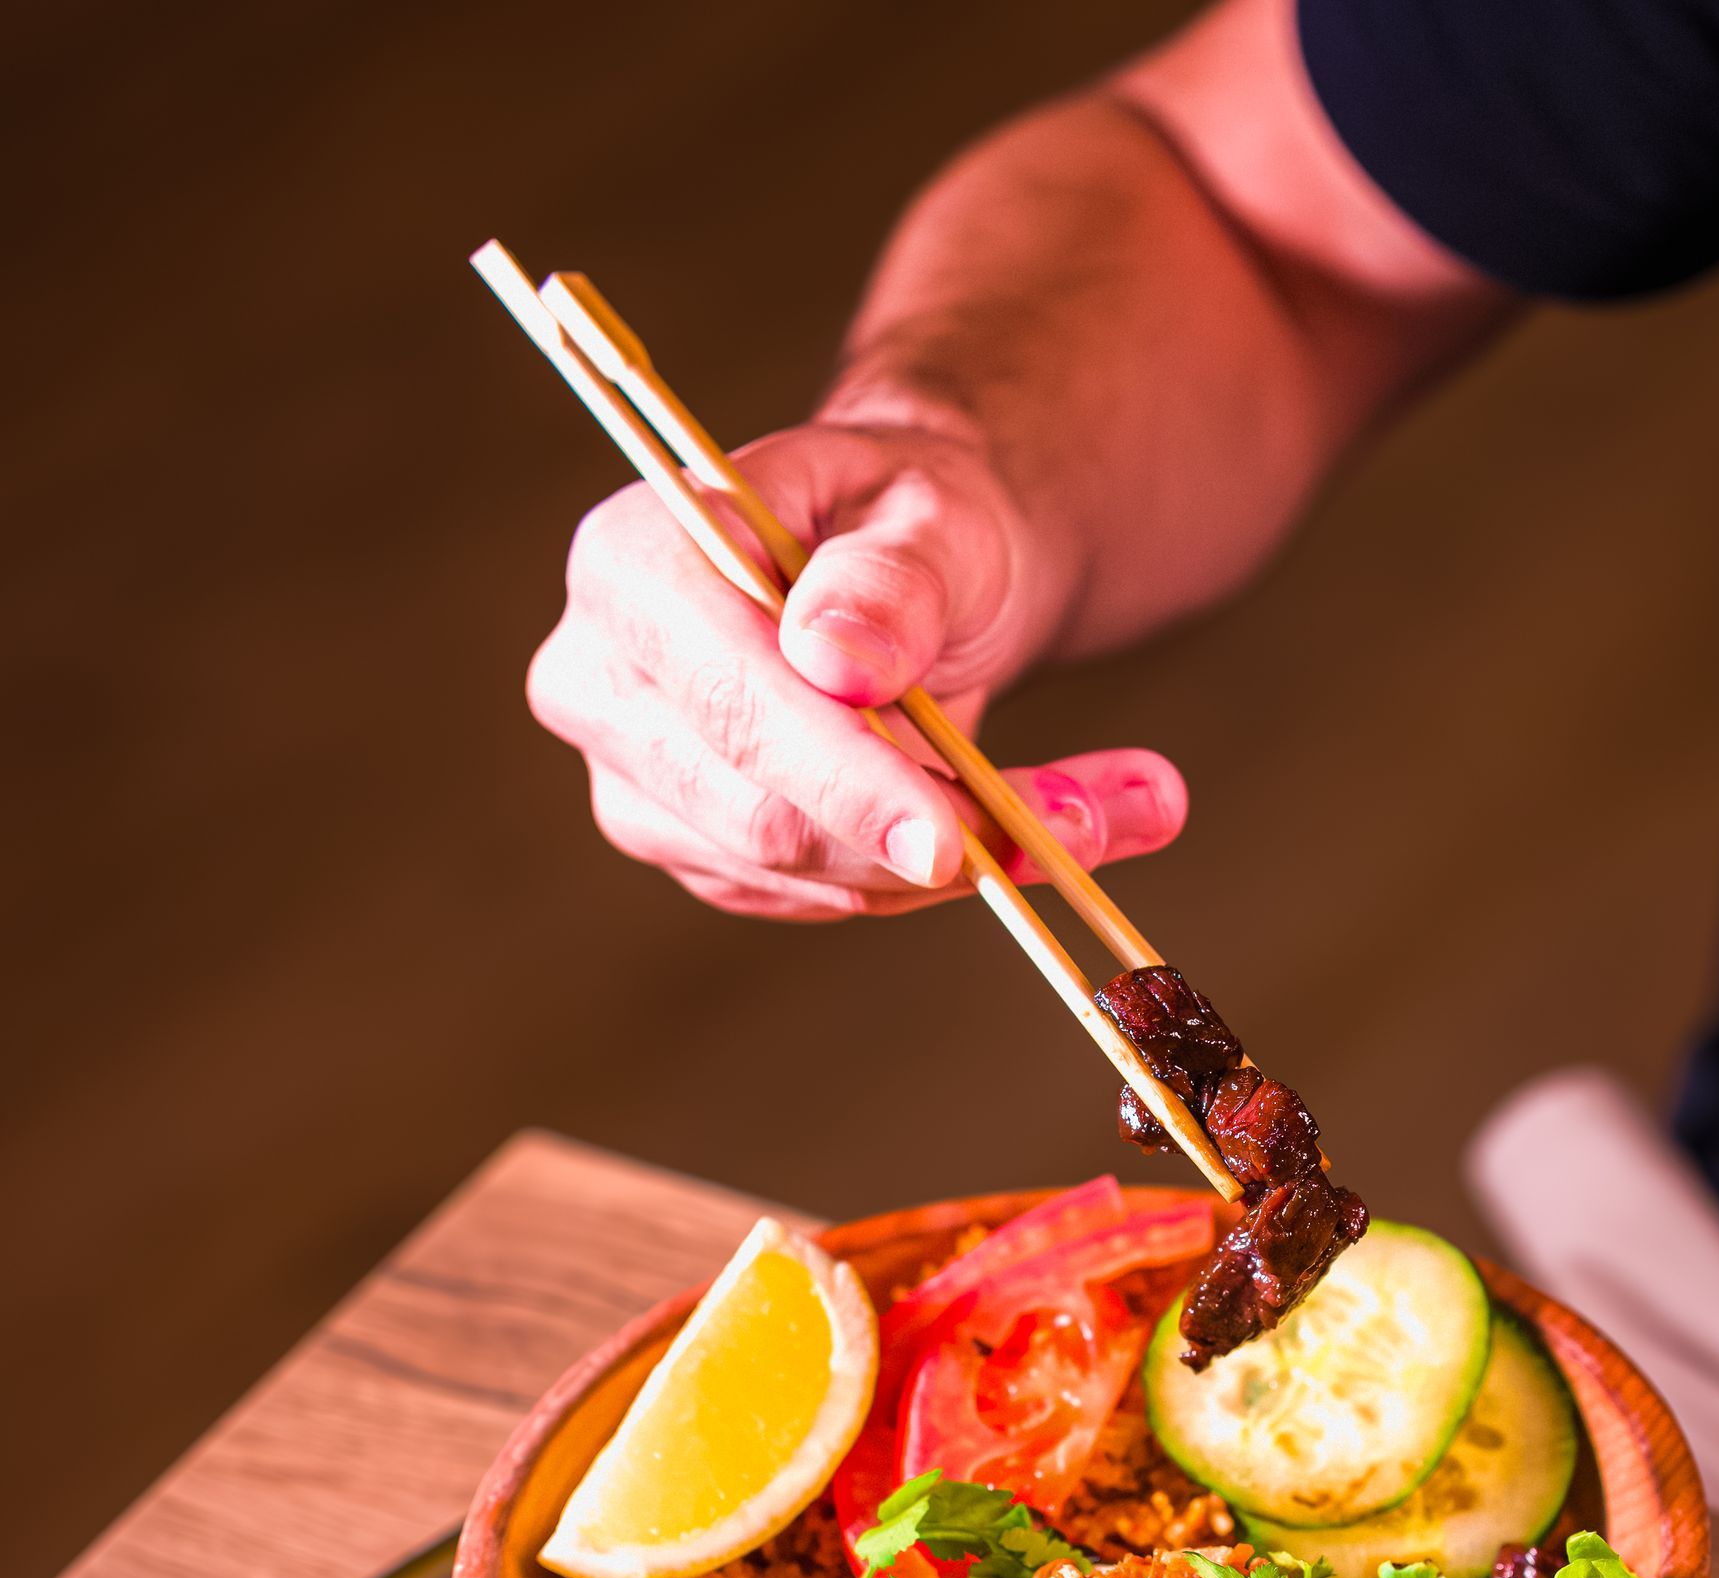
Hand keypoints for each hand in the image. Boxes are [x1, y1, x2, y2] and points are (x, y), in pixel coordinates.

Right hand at [526, 420, 1187, 919]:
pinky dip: (931, 879)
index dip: (845, 780)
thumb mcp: (934, 512)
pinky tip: (1006, 828)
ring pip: (804, 877)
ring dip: (957, 862)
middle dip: (929, 833)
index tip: (956, 841)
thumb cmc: (913, 522)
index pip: (730, 702)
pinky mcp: (698, 852)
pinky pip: (825, 899)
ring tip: (1092, 811)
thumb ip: (893, 576)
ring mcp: (639, 781)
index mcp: (634, 565)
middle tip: (1084, 824)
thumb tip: (840, 655)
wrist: (913, 572)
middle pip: (761, 817)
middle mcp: (602, 680)